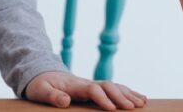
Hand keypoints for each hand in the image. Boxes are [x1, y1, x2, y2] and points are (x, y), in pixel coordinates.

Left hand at [25, 71, 145, 109]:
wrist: (43, 74)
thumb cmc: (41, 85)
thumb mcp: (40, 91)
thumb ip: (52, 96)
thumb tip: (66, 101)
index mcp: (74, 85)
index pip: (93, 90)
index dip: (103, 99)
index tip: (112, 109)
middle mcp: (87, 83)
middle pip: (108, 86)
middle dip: (121, 96)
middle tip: (132, 107)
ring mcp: (93, 84)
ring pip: (115, 86)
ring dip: (128, 94)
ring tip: (141, 102)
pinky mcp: (96, 87)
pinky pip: (115, 88)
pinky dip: (129, 92)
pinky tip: (140, 98)